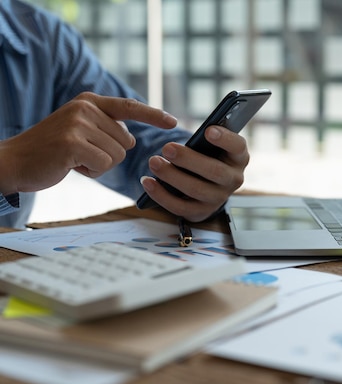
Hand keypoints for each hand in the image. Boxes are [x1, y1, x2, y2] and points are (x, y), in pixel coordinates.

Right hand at [0, 92, 176, 194]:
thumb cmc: (52, 150)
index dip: (153, 115)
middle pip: (126, 142)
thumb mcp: (79, 130)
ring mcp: (78, 124)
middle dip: (109, 155)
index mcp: (89, 101)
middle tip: (80, 153)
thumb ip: (105, 128)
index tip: (173, 122)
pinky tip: (71, 166)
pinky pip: (105, 165)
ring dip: (99, 164)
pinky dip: (91, 172)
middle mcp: (85, 108)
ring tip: (74, 158)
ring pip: (117, 156)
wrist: (15, 161)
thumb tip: (133, 140)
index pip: (129, 107)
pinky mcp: (73, 143)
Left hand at [140, 126, 249, 221]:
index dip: (225, 139)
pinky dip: (161, 195)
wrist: (205, 183)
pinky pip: (180, 207)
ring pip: (196, 190)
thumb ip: (205, 139)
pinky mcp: (201, 212)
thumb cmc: (206, 156)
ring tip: (153, 162)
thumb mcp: (211, 146)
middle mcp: (233, 179)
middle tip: (166, 148)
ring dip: (172, 176)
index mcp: (238, 157)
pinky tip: (147, 182)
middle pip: (214, 171)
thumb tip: (192, 136)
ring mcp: (218, 198)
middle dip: (189, 160)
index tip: (208, 130)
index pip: (237, 147)